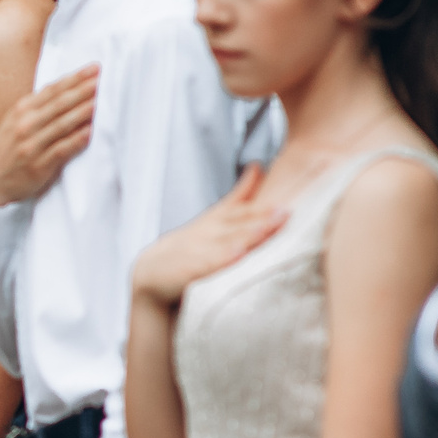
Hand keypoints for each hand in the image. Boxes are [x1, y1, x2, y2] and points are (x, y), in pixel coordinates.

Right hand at [0, 63, 98, 205]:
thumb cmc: (9, 148)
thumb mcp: (16, 120)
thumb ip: (38, 106)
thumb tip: (67, 88)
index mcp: (22, 110)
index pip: (53, 89)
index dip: (74, 78)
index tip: (93, 68)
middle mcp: (26, 124)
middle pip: (59, 104)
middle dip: (82, 90)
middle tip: (102, 79)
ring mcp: (31, 145)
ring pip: (61, 124)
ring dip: (82, 112)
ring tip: (100, 101)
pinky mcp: (38, 166)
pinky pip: (60, 150)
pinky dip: (75, 141)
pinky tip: (89, 133)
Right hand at [131, 165, 287, 307]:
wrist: (151, 272)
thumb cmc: (191, 244)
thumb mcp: (216, 216)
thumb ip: (240, 194)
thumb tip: (258, 166)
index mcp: (218, 219)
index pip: (241, 205)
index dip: (258, 194)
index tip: (274, 179)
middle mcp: (210, 232)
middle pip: (239, 222)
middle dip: (262, 216)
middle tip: (286, 210)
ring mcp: (199, 250)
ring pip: (228, 241)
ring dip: (249, 234)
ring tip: (268, 228)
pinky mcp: (190, 270)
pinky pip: (209, 264)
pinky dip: (224, 258)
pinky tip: (238, 254)